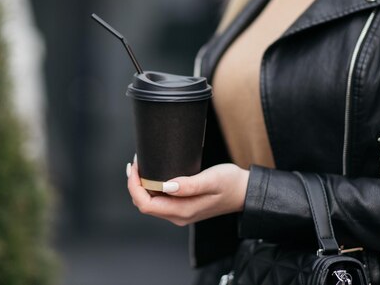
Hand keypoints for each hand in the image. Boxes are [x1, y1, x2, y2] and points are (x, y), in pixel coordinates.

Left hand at [126, 157, 248, 225]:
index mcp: (182, 211)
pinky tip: (153, 175)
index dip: (134, 186)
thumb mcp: (211, 180)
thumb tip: (166, 187)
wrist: (244, 191)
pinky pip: (160, 200)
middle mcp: (178, 216)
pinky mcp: (183, 207)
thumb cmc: (230, 184)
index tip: (135, 167)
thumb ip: (189, 185)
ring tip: (141, 166)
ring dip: (142, 186)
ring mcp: (180, 213)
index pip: (146, 204)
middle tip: (136, 163)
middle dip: (135, 185)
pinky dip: (152, 188)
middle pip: (145, 204)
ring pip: (151, 203)